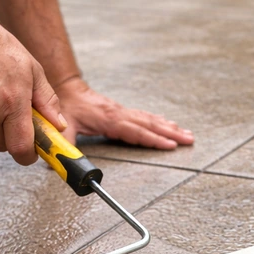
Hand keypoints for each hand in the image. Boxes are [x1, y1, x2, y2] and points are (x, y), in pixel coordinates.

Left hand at [56, 77, 193, 149]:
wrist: (67, 88)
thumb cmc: (67, 108)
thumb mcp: (64, 129)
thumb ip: (66, 147)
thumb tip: (66, 165)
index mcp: (109, 120)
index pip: (136, 131)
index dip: (154, 139)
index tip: (170, 145)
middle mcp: (120, 114)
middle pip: (150, 124)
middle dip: (172, 133)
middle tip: (190, 140)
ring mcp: (123, 111)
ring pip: (150, 120)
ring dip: (170, 127)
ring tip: (187, 134)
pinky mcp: (122, 111)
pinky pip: (145, 116)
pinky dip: (160, 121)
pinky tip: (168, 124)